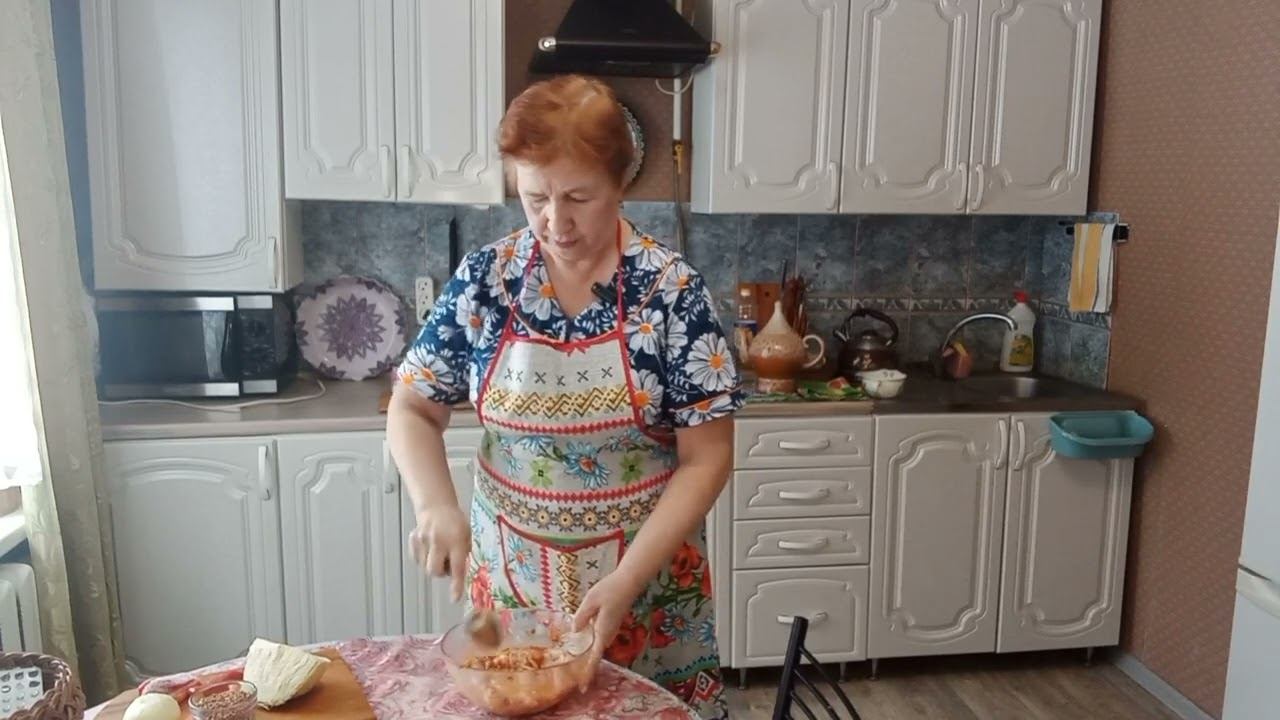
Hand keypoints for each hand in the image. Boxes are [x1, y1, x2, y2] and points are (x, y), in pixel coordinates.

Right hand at [408, 505, 469, 601]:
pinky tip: (429, 547)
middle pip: (434, 571)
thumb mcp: (468, 535)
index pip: (457, 567)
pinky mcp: (413, 540)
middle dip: (441, 572)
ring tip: (439, 552)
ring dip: (433, 564)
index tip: (454, 599)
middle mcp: (438, 541)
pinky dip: (423, 558)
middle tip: (447, 562)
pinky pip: (417, 559)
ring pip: (425, 566)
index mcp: (456, 541)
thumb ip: (465, 552)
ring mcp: (423, 540)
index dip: (456, 584)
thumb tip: (465, 573)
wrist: (436, 505)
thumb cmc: (456, 522)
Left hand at [572, 569, 645, 687]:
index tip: (583, 688)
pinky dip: (590, 642)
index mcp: (603, 632)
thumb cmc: (610, 589)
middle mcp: (608, 633)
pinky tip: (581, 639)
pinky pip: (599, 637)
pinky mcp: (612, 622)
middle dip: (586, 667)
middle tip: (573, 680)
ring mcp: (611, 628)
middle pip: (596, 655)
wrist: (630, 580)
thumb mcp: (590, 601)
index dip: (588, 673)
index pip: (595, 658)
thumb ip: (581, 617)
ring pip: (597, 645)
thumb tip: (574, 632)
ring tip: (576, 665)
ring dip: (588, 655)